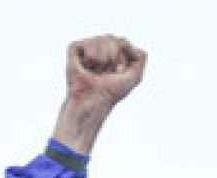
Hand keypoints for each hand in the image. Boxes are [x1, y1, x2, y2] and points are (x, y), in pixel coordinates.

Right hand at [53, 36, 145, 152]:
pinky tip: (87, 67)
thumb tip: (125, 41)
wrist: (94, 101)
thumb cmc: (112, 92)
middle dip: (114, 56)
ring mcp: (86, 48)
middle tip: (107, 72)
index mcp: (112, 52)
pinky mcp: (74, 49)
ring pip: (101, 38)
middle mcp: (98, 48)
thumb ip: (141, 56)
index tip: (118, 72)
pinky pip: (87, 43)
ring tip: (97, 71)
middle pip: (111, 37)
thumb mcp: (135, 75)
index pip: (122, 41)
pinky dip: (91, 57)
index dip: (122, 57)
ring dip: (103, 59)